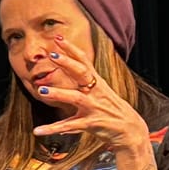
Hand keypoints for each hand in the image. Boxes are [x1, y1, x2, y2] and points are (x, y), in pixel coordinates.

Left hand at [32, 34, 150, 160]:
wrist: (130, 130)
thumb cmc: (111, 111)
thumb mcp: (99, 94)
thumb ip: (82, 85)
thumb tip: (67, 75)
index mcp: (97, 83)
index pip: (84, 62)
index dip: (71, 50)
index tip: (58, 38)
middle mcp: (96, 92)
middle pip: (82, 73)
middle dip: (67, 63)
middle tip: (51, 54)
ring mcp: (94, 107)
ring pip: (75, 98)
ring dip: (58, 93)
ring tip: (40, 90)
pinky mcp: (92, 123)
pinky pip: (70, 126)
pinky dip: (52, 129)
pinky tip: (37, 131)